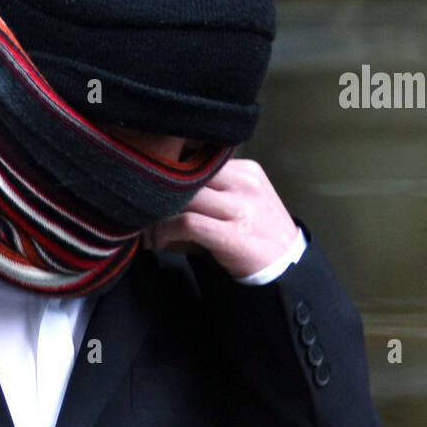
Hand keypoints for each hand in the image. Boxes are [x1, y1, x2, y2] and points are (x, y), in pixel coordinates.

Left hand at [141, 157, 297, 278]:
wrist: (286, 266)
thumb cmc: (251, 235)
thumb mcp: (234, 204)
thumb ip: (203, 193)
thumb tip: (153, 191)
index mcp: (245, 170)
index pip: (195, 160)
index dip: (166, 176)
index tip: (147, 192)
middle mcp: (245, 184)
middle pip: (187, 175)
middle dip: (157, 195)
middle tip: (139, 213)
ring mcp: (242, 208)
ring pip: (184, 197)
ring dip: (157, 216)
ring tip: (147, 230)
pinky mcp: (234, 235)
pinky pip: (188, 223)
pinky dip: (165, 231)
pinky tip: (158, 241)